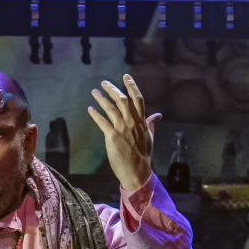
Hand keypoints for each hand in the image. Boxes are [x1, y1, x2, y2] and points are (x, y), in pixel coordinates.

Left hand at [87, 74, 160, 192]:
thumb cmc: (143, 156)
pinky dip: (95, 114)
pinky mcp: (112, 137)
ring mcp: (122, 129)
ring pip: (111, 108)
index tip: (126, 76)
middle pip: (122, 100)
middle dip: (113, 89)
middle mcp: (132, 123)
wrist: (137, 172)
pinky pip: (102, 122)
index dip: (132, 86)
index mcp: (141, 122)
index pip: (138, 99)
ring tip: (94, 91)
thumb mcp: (150, 138)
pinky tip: (90, 109)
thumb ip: (151, 124)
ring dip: (101, 98)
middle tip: (104, 82)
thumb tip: (158, 115)